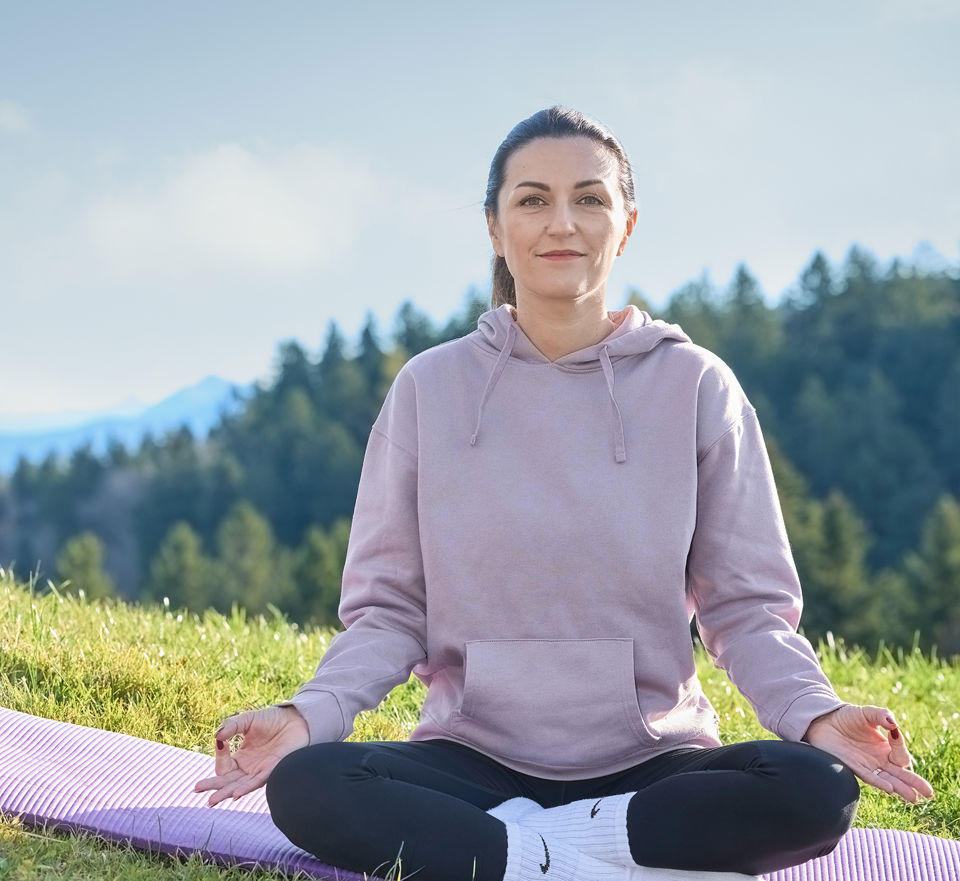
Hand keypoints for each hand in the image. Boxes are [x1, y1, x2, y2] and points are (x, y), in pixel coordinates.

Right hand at [193, 705, 309, 806]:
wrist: (297, 720)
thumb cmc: (273, 720)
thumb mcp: (248, 720)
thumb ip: (231, 726)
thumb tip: (216, 737)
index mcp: (242, 757)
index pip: (224, 764)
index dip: (219, 755)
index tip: (220, 742)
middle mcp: (249, 768)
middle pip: (227, 780)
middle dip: (212, 786)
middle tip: (197, 789)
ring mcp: (259, 771)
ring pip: (238, 786)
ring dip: (225, 793)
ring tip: (211, 800)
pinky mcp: (272, 771)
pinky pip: (257, 783)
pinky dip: (245, 789)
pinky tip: (235, 794)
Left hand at [803, 704, 933, 803]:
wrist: (821, 721)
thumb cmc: (846, 718)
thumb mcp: (866, 713)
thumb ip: (880, 715)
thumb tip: (893, 722)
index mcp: (885, 747)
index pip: (901, 753)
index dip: (900, 745)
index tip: (893, 732)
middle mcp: (878, 760)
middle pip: (901, 774)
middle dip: (915, 783)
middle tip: (928, 792)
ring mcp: (867, 765)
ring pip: (889, 780)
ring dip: (900, 788)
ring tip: (914, 798)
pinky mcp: (853, 767)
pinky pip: (869, 777)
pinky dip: (879, 783)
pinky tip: (890, 788)